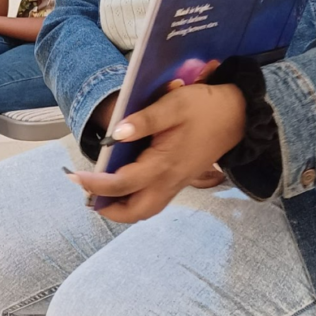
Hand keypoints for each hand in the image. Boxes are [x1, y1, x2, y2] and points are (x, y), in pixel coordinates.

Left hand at [67, 83, 246, 222]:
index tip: (74, 177)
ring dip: (123, 208)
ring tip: (101, 194)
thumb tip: (116, 134)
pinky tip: (126, 185)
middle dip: (110, 209)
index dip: (95, 184)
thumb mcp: (174, 104)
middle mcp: (170, 180)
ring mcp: (178, 182)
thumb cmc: (206, 106)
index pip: (122, 184)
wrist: (240, 114)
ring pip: (147, 209)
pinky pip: (156, 199)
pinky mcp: (182, 179)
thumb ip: (144, 119)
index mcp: (164, 164)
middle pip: (136, 211)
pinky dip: (136, 199)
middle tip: (88, 195)